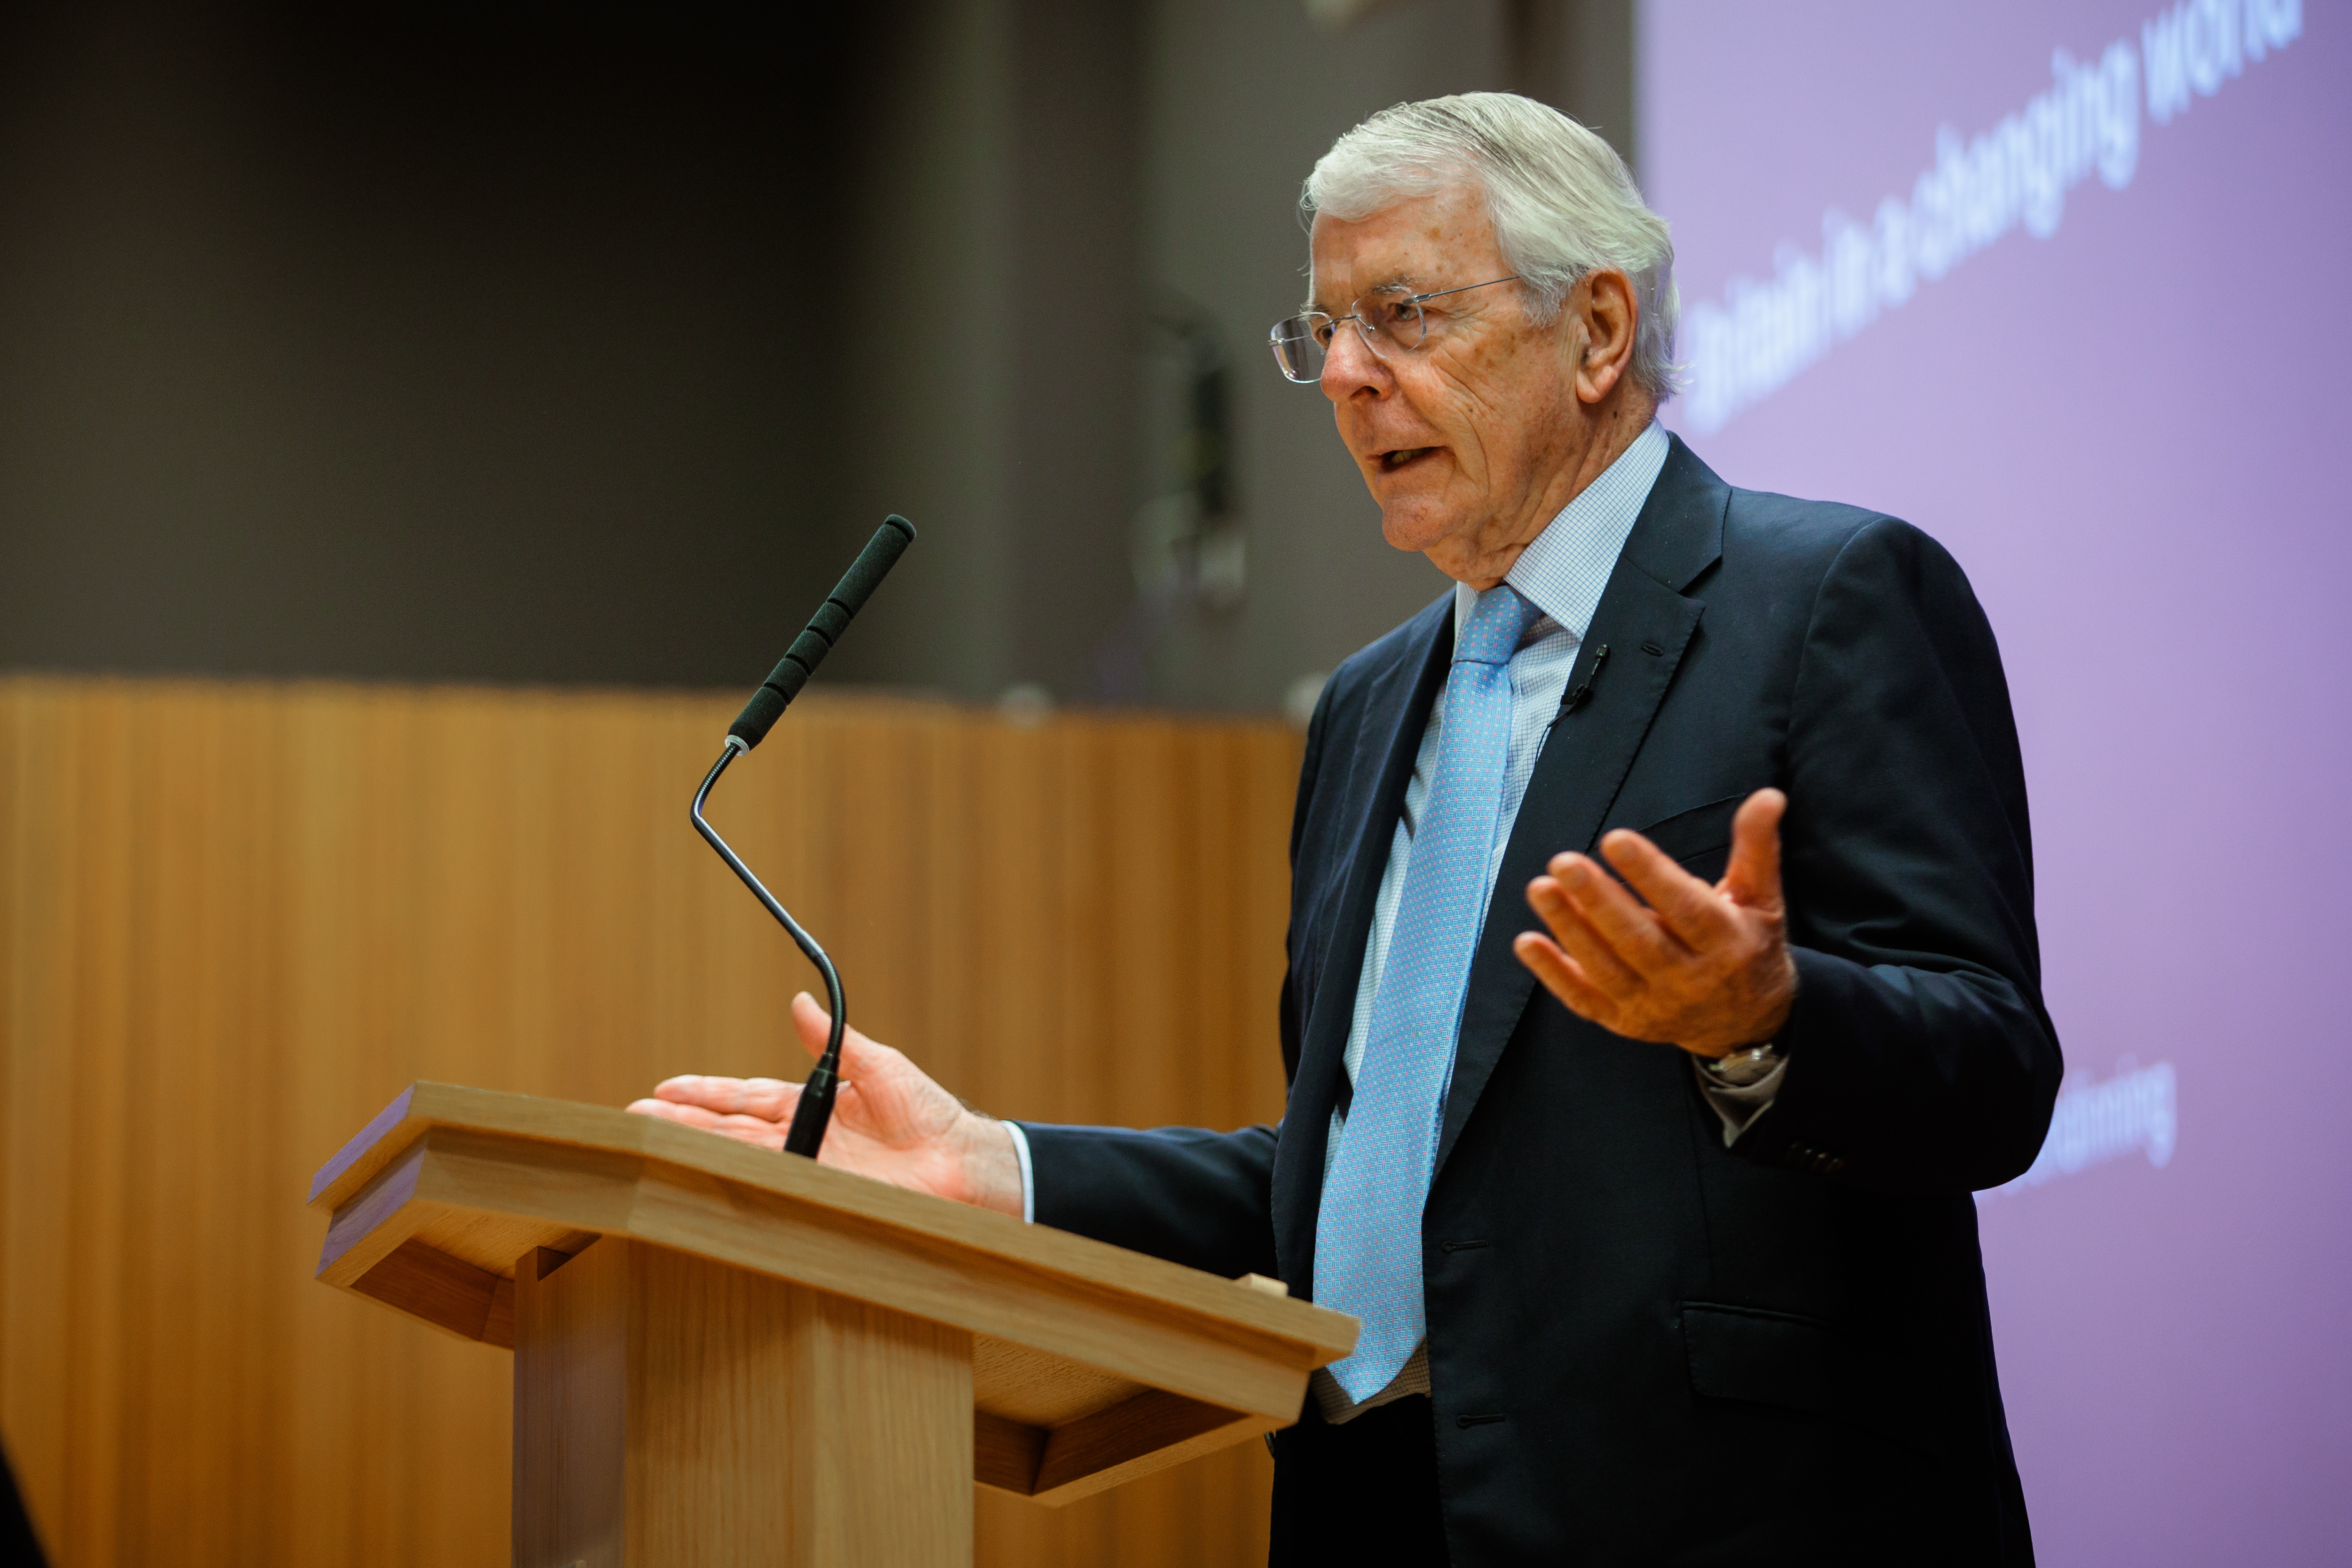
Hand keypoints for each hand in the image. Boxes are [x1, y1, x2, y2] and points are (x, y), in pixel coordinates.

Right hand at [625, 992, 1024, 1214]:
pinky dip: (735, 1182)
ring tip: (653, 1141)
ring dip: (696, 1149)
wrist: (961, 1162)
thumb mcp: (878, 1064)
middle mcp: (804, 1139)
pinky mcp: (820, 1195)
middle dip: (683, 1122)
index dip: (706, 1093)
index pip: (747, 1098)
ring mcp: (809, 1169)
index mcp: (815, 1105)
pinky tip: (703, 1176)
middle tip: (638, 1118)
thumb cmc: (929, 1114)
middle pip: (730, 1129)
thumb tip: (799, 1002)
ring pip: (739, 1157)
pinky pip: (770, 1186)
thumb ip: (833, 1039)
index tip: (665, 1089)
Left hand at [1512, 788, 1796, 1056]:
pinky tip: (1527, 941)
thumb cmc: (1749, 947)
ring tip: (1541, 887)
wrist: (1749, 1024)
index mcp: (1727, 944)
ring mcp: (1654, 1006)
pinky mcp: (1625, 1022)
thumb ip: (1757, 848)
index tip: (1616, 839)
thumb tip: (1768, 796)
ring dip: (1570, 929)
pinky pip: (1585, 1000)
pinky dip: (1554, 974)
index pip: (1687, 908)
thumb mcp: (1761, 899)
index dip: (1651, 875)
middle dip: (1599, 901)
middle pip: (1640, 941)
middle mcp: (1691, 980)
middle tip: (1563, 861)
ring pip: (1607, 969)